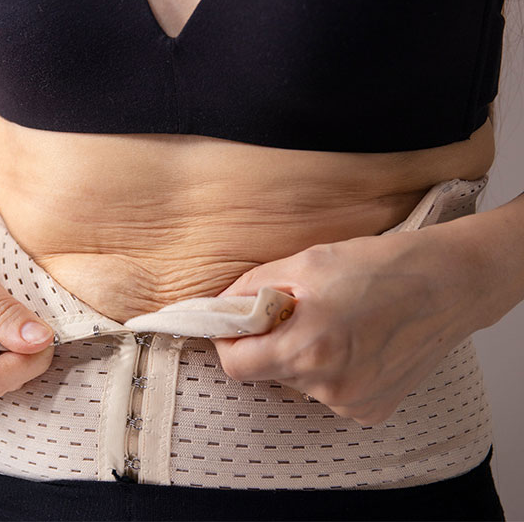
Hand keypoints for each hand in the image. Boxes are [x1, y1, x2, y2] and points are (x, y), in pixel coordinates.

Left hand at [213, 228, 486, 424]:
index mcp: (307, 348)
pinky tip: (358, 343)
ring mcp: (353, 402)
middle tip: (299, 312)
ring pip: (299, 382)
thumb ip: (254, 288)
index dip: (230, 341)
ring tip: (337, 323)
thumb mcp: (307, 262)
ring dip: (304, 356)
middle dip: (272, 343)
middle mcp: (328, 385)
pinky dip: (332, 371)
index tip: (238, 323)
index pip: (236, 365)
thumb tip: (222, 306)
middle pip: (268, 372)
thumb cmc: (382, 267)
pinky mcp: (372, 410)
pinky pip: (330, 392)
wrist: (450, 284)